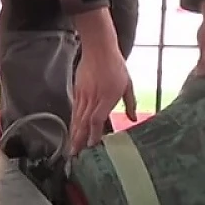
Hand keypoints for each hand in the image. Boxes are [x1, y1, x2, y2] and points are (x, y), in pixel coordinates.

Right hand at [69, 9, 136, 154]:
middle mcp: (92, 98)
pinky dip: (73, 122)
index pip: (97, 119)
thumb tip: (133, 119)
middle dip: (79, 140)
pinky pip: (74, 110)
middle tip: (75, 155)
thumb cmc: (116, 66)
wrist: (98, 49)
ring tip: (71, 148)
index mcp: (107, 97)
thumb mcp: (128, 84)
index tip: (91, 146)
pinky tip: (73, 131)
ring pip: (77, 118)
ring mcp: (83, 95)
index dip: (93, 133)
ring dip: (74, 134)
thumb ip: (130, 103)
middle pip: (83, 122)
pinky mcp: (77, 91)